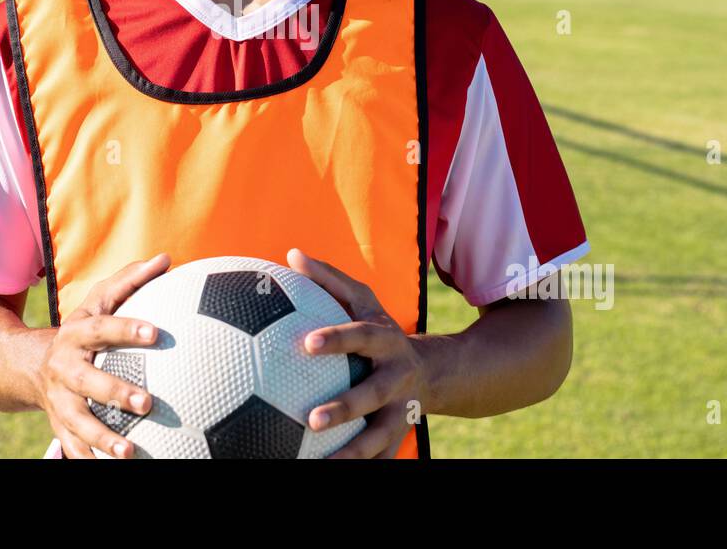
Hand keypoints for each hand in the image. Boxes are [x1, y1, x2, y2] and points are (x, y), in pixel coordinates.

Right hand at [41, 253, 170, 458]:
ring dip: (102, 438)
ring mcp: (59, 401)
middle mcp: (64, 369)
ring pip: (77, 422)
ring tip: (129, 452)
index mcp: (76, 334)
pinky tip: (114, 472)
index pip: (102, 328)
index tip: (156, 333)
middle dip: (114, 392)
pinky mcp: (59, 427)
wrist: (30, 365)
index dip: (127, 329)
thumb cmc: (84, 329)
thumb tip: (166, 258)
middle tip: (147, 401)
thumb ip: (130, 280)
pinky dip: (89, 462)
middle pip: (86, 381)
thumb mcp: (98, 301)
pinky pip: (73, 450)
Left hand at [286, 248, 428, 458]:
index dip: (336, 340)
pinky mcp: (399, 436)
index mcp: (385, 342)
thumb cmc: (382, 332)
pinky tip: (328, 471)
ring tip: (323, 464)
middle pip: (373, 394)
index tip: (306, 343)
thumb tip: (291, 254)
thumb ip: (329, 280)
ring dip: (354, 453)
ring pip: (380, 437)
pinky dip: (362, 467)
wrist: (435, 372)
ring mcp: (401, 412)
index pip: (360, 337)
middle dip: (345, 407)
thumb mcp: (364, 302)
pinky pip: (381, 457)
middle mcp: (397, 378)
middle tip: (312, 419)